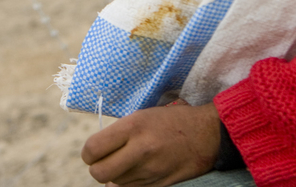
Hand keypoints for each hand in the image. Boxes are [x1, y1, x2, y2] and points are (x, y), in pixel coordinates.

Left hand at [82, 102, 219, 185]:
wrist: (207, 134)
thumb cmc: (171, 122)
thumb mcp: (141, 116)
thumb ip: (118, 134)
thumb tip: (96, 153)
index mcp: (134, 127)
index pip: (93, 149)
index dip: (88, 153)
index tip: (92, 152)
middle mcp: (140, 150)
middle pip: (99, 173)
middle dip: (97, 168)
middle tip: (103, 162)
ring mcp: (151, 170)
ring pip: (115, 184)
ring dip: (114, 177)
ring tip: (125, 164)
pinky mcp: (160, 184)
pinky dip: (128, 185)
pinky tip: (135, 173)